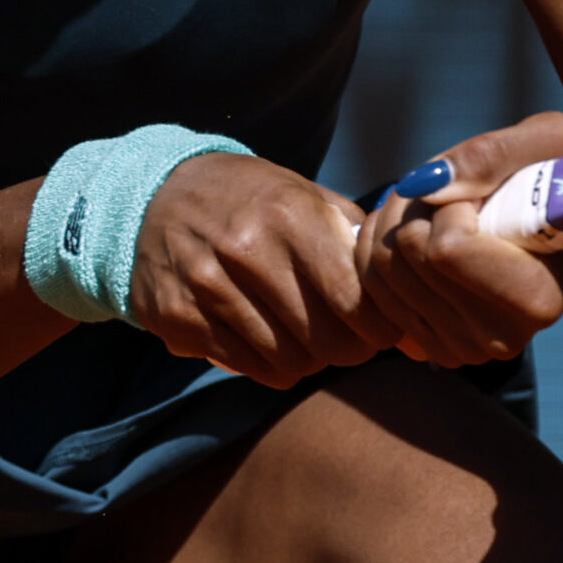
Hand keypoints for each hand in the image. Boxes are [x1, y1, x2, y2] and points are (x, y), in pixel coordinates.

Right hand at [130, 154, 407, 388]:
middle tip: (348, 341)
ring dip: (307, 358)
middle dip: (348, 349)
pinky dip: (268, 363)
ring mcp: (206, 285)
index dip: (377, 327)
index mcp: (289, 215)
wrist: (156, 194)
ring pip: (288, 362)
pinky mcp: (177, 317)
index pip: (354, 300)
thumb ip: (355, 239)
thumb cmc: (250, 200)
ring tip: (306, 336)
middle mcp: (245, 249)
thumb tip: (406, 294)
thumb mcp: (305, 196)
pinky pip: (248, 367)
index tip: (380, 329)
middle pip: (325, 341)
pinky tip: (267, 338)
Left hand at [355, 111, 562, 367]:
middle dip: (418, 205)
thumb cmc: (554, 180)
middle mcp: (498, 339)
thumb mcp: (547, 143)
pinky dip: (380, 246)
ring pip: (382, 267)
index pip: (447, 248)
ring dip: (397, 219)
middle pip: (407, 253)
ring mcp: (460, 348)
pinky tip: (414, 231)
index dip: (452, 205)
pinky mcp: (428, 345)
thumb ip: (491, 155)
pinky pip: (371, 286)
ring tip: (438, 210)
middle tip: (453, 195)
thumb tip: (424, 186)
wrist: (554, 228)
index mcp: (535, 300)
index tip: (481, 195)